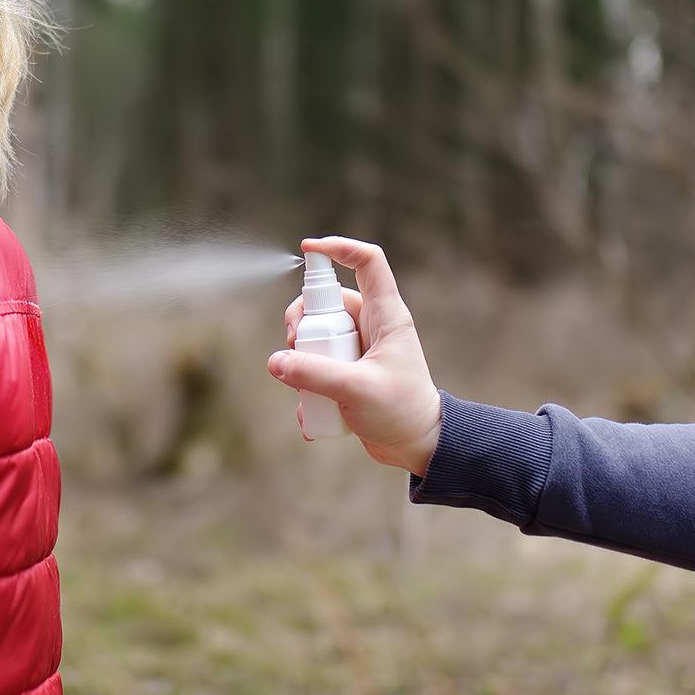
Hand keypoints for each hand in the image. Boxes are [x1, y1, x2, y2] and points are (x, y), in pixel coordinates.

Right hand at [267, 237, 441, 476]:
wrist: (418, 446)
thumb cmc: (401, 412)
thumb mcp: (357, 390)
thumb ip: (314, 373)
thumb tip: (276, 361)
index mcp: (386, 315)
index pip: (367, 262)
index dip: (340, 247)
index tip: (308, 249)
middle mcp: (371, 325)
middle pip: (326, 302)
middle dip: (302, 321)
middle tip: (294, 345)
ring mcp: (358, 348)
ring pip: (316, 335)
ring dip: (301, 357)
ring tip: (302, 385)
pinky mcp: (347, 370)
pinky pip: (315, 364)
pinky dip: (306, 386)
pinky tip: (311, 413)